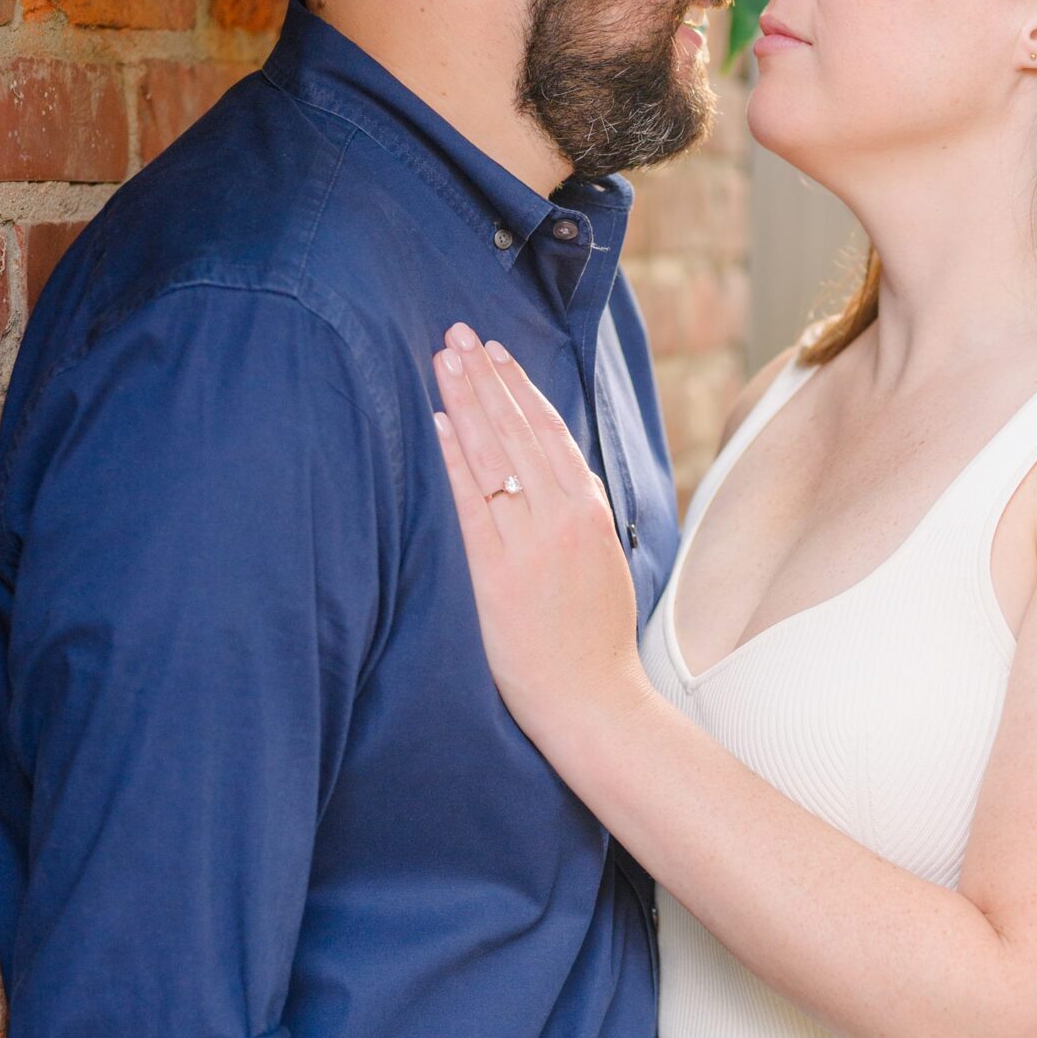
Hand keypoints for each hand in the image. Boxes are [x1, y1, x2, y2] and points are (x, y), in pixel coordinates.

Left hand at [433, 326, 651, 760]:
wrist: (592, 701)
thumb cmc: (594, 639)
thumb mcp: (602, 563)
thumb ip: (578, 515)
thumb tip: (551, 474)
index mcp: (590, 512)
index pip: (550, 433)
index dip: (519, 389)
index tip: (495, 354)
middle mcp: (562, 518)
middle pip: (517, 431)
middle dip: (485, 379)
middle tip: (456, 336)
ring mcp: (528, 544)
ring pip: (493, 457)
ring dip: (465, 404)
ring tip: (442, 362)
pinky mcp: (495, 575)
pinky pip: (470, 505)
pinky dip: (451, 461)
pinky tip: (434, 425)